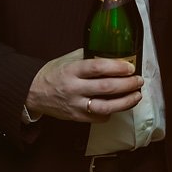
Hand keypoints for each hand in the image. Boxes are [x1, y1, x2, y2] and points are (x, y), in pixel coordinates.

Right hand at [24, 48, 142, 121]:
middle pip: (106, 88)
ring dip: (125, 102)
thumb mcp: (69, 59)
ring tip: (137, 96)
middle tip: (139, 81)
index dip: (117, 67)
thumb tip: (114, 53)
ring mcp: (75, 105)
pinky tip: (119, 105)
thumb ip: (89, 56)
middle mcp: (74, 88)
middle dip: (127, 85)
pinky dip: (111, 112)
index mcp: (72, 70)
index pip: (97, 68)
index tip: (130, 67)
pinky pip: (98, 117)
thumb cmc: (55, 72)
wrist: (33, 92)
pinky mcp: (76, 118)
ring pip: (105, 107)